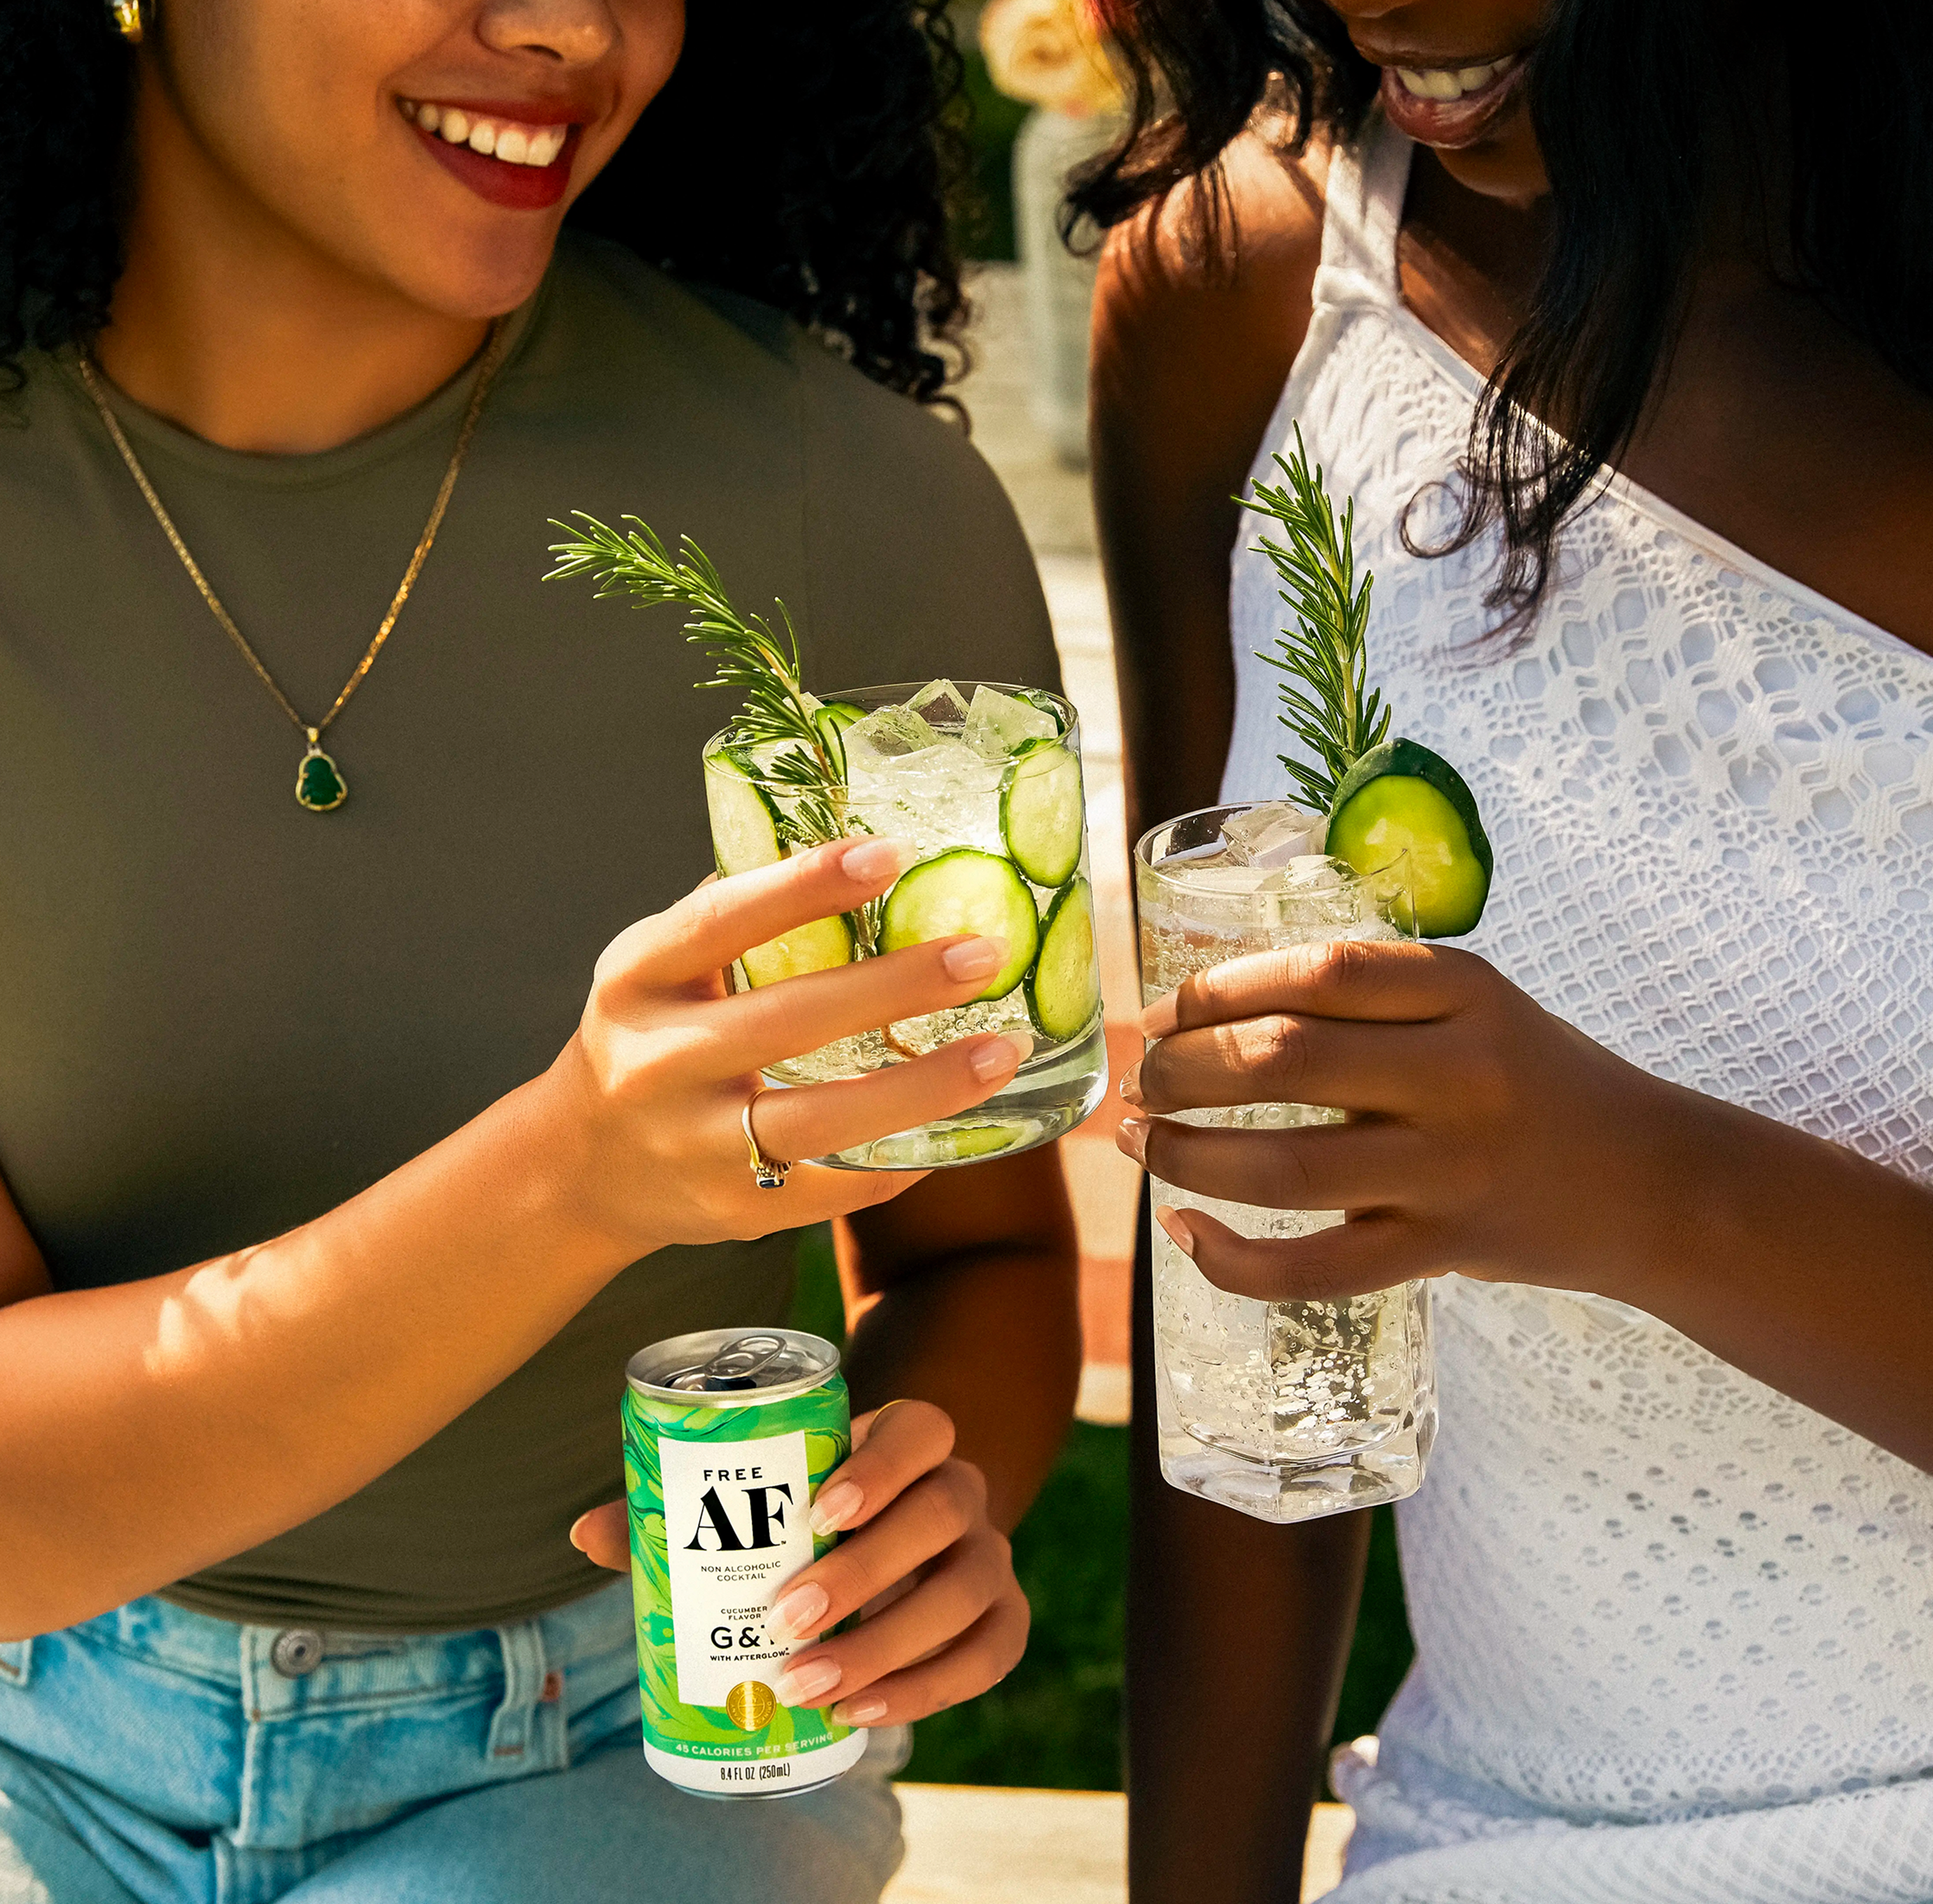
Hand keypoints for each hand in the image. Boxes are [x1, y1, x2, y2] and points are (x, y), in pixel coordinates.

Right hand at [549, 836, 1032, 1254]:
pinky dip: (903, 1156)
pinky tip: (964, 1128)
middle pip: (789, 1021)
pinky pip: (837, 1186)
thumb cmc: (649, 1038)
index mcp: (639, 980)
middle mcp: (659, 1063)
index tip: (887, 853)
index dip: (804, 885)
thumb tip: (851, 847)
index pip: (722, 920)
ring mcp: (696, 1145)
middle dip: (895, 987)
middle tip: (981, 954)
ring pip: (823, 1119)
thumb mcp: (658, 966)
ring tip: (1001, 1052)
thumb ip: (734, 918)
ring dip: (925, 1088)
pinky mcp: (736, 1210)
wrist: (583, 1168)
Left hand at [569, 1399, 1027, 1727]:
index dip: (882, 1465)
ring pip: (969, 1590)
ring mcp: (989, 1554)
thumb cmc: (806, 1517)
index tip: (819, 1509)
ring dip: (888, 1644)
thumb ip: (683, 1511)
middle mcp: (961, 1490)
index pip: (923, 1428)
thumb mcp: (763, 1502)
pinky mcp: (1000, 1618)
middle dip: (868, 1570)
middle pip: (943, 1513)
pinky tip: (861, 1712)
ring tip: (805, 1686)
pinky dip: (930, 1688)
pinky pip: (990, 1654)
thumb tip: (585, 1532)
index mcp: (910, 1441)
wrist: (891, 1543)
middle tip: (786, 1618)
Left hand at [1117, 937, 1698, 1305]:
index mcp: (1463, 990)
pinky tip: (1185, 1233)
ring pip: (1284, 1170)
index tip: (1161, 1013)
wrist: (1653, 1181)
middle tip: (1145, 1080)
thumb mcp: (1470, 1007)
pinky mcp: (1444, 1252)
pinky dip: (1233, 1261)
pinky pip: (1315, 1270)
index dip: (1214, 991)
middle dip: (1184, 1070)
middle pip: (1284, 1061)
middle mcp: (1460, 1074)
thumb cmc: (1534, 1080)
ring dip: (1187, 1156)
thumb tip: (1209, 1014)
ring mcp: (1452, 1170)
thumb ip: (1366, 1001)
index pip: (1314, 972)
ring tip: (1143, 1143)